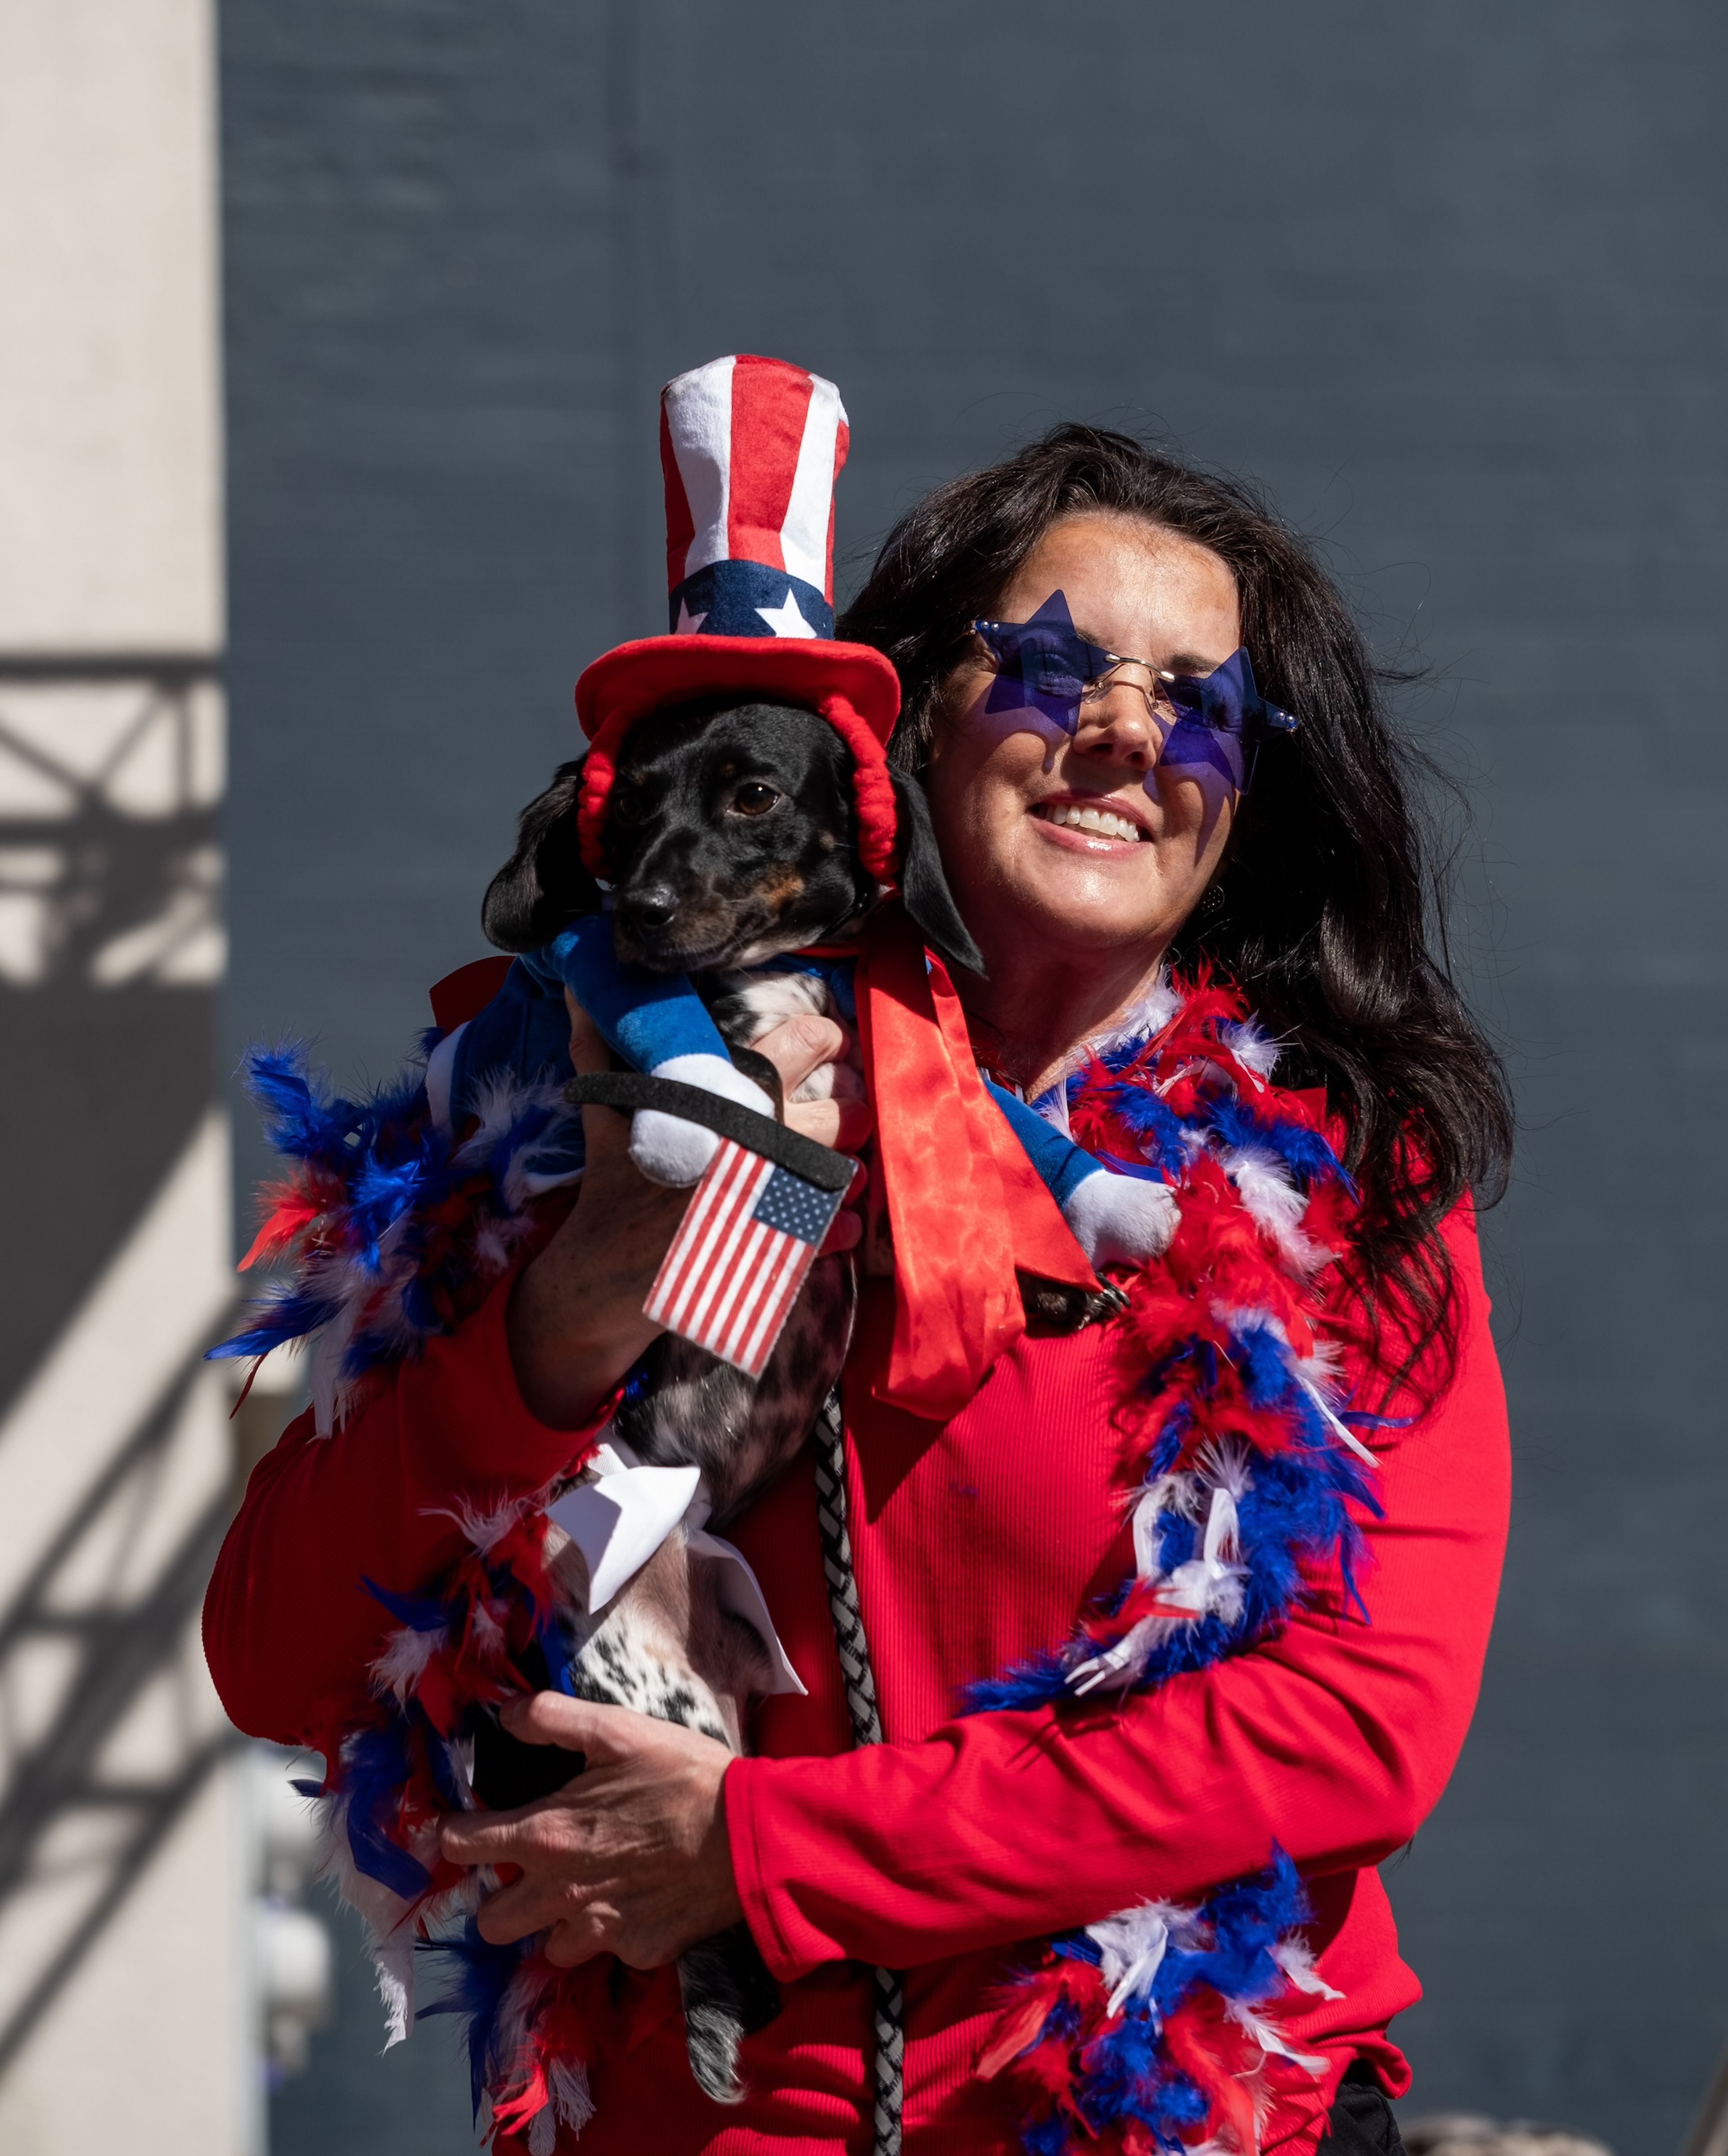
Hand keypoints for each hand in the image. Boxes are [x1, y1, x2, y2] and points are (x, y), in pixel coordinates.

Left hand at [439, 1694, 740, 1968]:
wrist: (751, 1833)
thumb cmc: (682, 1775)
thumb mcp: (616, 1729)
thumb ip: (550, 1718)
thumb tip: (504, 1713)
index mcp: (545, 1835)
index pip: (461, 1845)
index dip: (455, 1831)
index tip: (466, 1824)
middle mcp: (560, 1894)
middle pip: (490, 1923)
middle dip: (500, 1896)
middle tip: (532, 1867)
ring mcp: (599, 1931)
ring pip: (546, 1947)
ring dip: (557, 1922)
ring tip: (587, 1887)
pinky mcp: (638, 1953)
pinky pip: (607, 1952)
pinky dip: (615, 1930)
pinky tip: (640, 1898)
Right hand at [507, 993, 870, 1426]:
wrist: (599, 1271)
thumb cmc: (608, 1180)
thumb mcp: (605, 1106)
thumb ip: (599, 1043)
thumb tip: (578, 989)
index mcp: (722, 1097)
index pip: (798, 1045)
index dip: (826, 1037)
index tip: (832, 1042)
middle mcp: (752, 1141)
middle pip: (835, 1113)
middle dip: (851, 1110)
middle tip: (850, 1110)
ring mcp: (767, 1196)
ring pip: (841, 1170)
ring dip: (850, 1165)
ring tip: (846, 1163)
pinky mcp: (772, 1247)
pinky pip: (830, 1230)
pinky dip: (843, 1224)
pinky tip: (846, 1220)